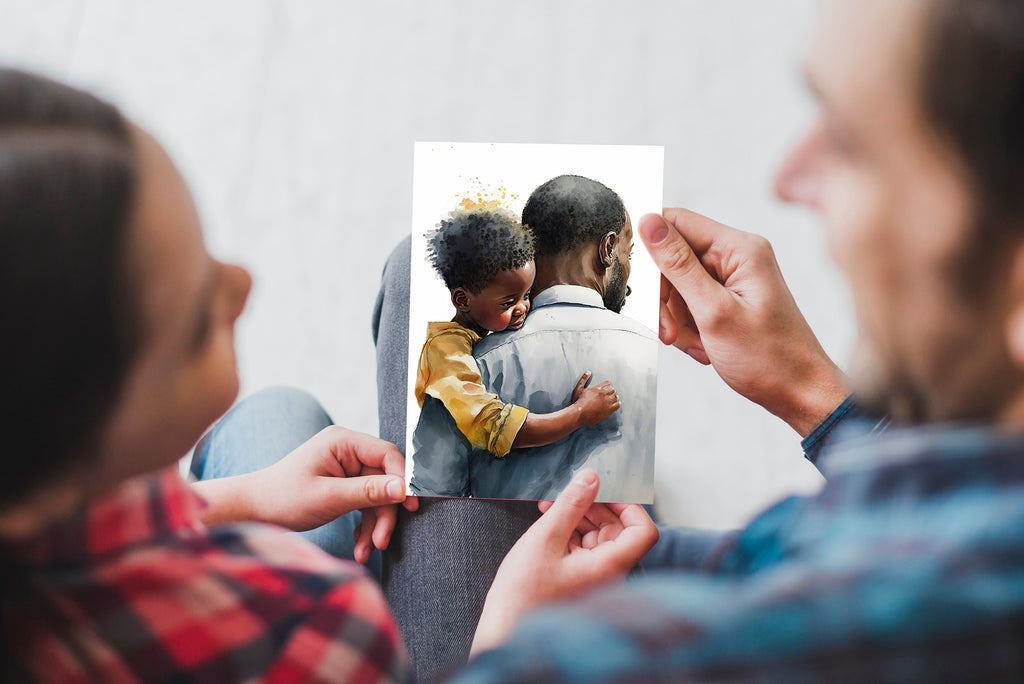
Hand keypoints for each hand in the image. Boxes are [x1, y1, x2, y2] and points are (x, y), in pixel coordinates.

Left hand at [197, 426, 417, 563]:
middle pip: (385, 480)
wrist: (253, 512)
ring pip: (377, 496)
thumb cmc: (283, 498)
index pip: (387, 454)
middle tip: (382, 541)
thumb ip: (367, 492)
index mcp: (343, 442)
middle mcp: (348, 451)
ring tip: (367, 550)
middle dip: (384, 512)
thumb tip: (403, 489)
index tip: (409, 506)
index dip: (402, 479)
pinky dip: (365, 526)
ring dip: (375, 525)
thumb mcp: (328, 497)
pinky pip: (365, 504)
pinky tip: (360, 545)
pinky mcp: (344, 486)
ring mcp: (346, 469)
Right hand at [470, 469, 657, 655]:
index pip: (643, 532)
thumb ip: (571, 504)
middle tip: (568, 494)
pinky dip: (570, 534)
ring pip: (599, 539)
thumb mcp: (545, 538)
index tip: (604, 491)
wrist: (504, 633)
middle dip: (594, 508)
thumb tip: (592, 478)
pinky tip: (549, 525)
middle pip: (619, 531)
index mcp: (610, 567)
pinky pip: (584, 551)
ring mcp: (595, 581)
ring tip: (550, 508)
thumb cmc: (523, 594)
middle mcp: (609, 576)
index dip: (628, 506)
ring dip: (579, 518)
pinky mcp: (580, 583)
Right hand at [570, 371, 620, 423]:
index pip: (608, 383)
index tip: (606, 389)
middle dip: (611, 392)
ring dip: (614, 398)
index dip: (608, 386)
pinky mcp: (609, 410)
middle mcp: (603, 394)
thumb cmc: (577, 402)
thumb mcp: (578, 388)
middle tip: (608, 395)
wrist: (579, 414)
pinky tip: (613, 405)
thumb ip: (583, 379)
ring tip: (611, 400)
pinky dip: (617, 404)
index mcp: (597, 388)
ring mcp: (607, 402)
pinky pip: (617, 405)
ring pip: (616, 397)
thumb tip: (588, 372)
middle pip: (613, 390)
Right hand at [638, 208, 847, 435]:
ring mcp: (734, 278)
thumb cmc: (771, 357)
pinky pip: (690, 303)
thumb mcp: (714, 311)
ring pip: (677, 285)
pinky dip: (688, 327)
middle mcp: (737, 256)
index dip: (650, 246)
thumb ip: (678, 265)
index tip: (638, 277)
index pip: (677, 221)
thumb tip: (649, 224)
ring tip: (693, 343)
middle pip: (673, 258)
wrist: (799, 393)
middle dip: (664, 296)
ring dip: (676, 318)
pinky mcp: (729, 299)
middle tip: (670, 329)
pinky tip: (702, 345)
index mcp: (740, 248)